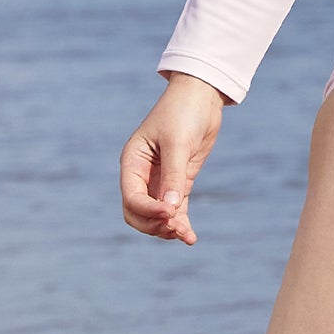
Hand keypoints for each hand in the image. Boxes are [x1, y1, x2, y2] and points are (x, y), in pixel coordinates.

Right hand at [119, 72, 224, 243]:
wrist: (202, 95)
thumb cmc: (183, 112)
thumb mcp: (177, 143)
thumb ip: (173, 176)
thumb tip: (170, 211)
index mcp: (132, 162)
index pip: (131, 198)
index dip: (147, 211)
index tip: (169, 214)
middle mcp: (142, 174)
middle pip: (137, 213)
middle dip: (154, 225)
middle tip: (175, 228)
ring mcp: (160, 179)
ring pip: (156, 216)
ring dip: (167, 229)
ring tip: (185, 235)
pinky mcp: (179, 182)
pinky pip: (175, 209)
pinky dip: (181, 224)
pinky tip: (190, 238)